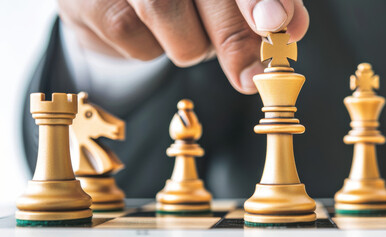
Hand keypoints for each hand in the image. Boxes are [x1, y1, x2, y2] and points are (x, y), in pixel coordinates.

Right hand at [58, 0, 308, 93]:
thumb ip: (264, 5)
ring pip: (172, 25)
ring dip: (192, 46)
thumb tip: (293, 28)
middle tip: (251, 75)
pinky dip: (154, 50)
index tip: (276, 22)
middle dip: (236, 40)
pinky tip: (149, 30)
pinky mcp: (89, 1)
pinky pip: (138, 43)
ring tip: (187, 30)